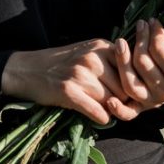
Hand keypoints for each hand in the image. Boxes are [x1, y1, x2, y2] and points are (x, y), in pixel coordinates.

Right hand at [1, 40, 142, 125]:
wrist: (27, 69)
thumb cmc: (61, 63)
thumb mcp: (88, 51)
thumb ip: (111, 60)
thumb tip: (136, 83)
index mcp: (101, 46)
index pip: (130, 70)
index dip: (132, 85)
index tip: (131, 95)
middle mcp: (93, 58)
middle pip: (123, 88)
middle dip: (123, 100)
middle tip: (121, 108)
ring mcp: (80, 74)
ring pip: (112, 101)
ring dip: (112, 110)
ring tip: (108, 112)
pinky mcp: (69, 91)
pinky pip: (97, 111)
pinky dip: (101, 118)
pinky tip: (99, 117)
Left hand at [114, 18, 163, 109]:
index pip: (161, 53)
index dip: (155, 34)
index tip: (153, 21)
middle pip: (143, 63)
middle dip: (140, 40)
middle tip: (141, 24)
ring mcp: (150, 101)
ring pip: (130, 83)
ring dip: (122, 61)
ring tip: (120, 41)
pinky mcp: (139, 108)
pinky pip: (128, 113)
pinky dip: (118, 109)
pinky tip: (109, 99)